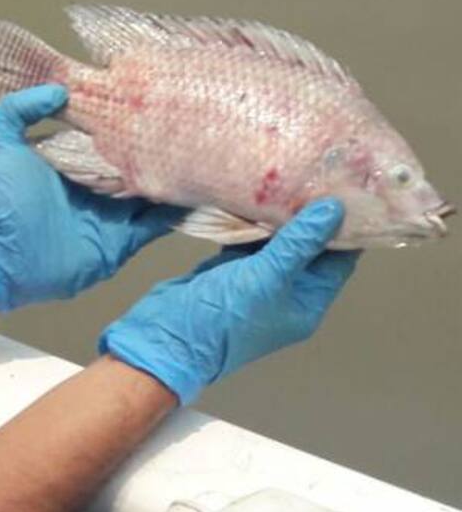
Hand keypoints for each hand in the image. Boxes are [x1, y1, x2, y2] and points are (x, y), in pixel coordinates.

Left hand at [0, 85, 181, 311]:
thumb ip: (17, 109)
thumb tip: (57, 88)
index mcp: (70, 159)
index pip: (107, 134)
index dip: (126, 118)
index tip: (154, 98)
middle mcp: (95, 184)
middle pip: (136, 160)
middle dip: (159, 146)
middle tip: (191, 123)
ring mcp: (111, 213)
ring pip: (153, 189)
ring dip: (174, 177)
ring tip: (204, 154)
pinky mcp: (121, 241)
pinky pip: (157, 224)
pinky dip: (177, 211)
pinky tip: (199, 192)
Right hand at [99, 198, 359, 404]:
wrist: (166, 338)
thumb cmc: (223, 316)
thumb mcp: (267, 277)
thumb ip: (299, 242)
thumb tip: (335, 208)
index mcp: (307, 302)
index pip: (338, 259)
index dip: (344, 226)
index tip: (346, 188)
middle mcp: (287, 291)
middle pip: (307, 247)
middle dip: (309, 214)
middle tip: (313, 173)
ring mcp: (255, 280)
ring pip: (275, 242)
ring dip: (277, 215)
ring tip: (284, 176)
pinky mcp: (228, 270)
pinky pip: (247, 241)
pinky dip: (248, 221)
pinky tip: (249, 194)